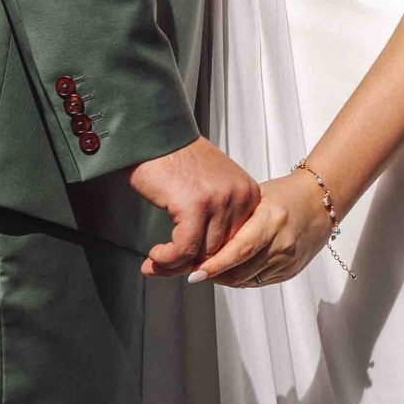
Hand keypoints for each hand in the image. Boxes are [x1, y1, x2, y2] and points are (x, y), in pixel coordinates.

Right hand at [126, 138, 259, 278]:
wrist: (155, 135)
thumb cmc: (177, 159)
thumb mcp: (212, 186)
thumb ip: (219, 216)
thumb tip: (209, 256)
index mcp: (249, 193)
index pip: (238, 241)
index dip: (212, 259)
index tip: (191, 266)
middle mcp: (240, 197)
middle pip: (221, 251)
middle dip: (192, 266)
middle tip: (166, 268)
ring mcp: (220, 201)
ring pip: (202, 254)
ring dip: (174, 265)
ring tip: (155, 264)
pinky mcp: (195, 206)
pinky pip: (184, 249)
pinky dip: (167, 259)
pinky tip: (155, 255)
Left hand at [191, 169, 335, 288]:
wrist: (321, 202)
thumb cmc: (286, 195)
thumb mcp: (257, 197)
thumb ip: (233, 220)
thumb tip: (202, 240)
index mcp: (272, 219)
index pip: (239, 251)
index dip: (214, 266)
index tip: (194, 273)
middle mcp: (282, 242)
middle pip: (240, 271)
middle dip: (214, 275)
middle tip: (196, 270)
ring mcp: (288, 260)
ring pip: (246, 281)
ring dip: (225, 278)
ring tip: (211, 269)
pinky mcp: (290, 270)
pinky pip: (258, 282)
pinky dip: (241, 278)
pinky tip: (234, 268)